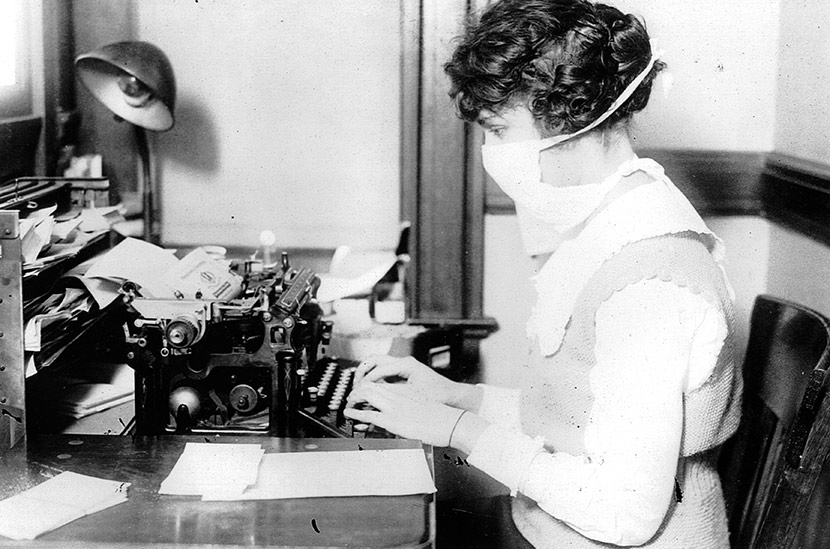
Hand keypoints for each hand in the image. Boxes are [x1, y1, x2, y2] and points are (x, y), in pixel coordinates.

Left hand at [344, 382, 464, 446]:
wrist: (453, 423)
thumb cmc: (443, 417)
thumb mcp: (424, 405)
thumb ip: (411, 405)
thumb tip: (404, 412)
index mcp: (406, 390)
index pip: (381, 382)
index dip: (368, 385)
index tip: (362, 391)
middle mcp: (399, 395)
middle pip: (370, 384)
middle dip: (357, 390)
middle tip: (352, 397)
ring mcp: (395, 407)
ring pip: (366, 394)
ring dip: (354, 398)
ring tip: (349, 404)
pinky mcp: (393, 421)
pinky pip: (368, 415)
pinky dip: (355, 414)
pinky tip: (349, 414)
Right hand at [352, 355, 461, 405]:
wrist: (452, 395)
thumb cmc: (438, 395)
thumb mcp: (414, 396)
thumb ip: (393, 395)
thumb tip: (374, 397)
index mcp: (406, 364)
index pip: (378, 368)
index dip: (366, 380)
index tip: (358, 391)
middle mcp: (404, 362)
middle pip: (374, 359)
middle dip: (362, 372)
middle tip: (354, 385)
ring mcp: (403, 365)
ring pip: (377, 363)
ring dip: (367, 372)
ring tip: (359, 387)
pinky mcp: (403, 372)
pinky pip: (384, 370)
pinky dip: (374, 376)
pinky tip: (371, 388)